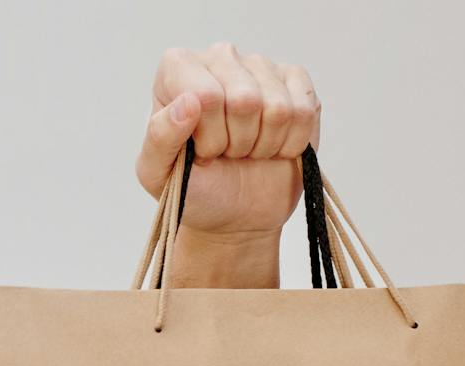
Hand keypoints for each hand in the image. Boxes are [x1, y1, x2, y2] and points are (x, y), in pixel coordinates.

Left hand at [135, 43, 320, 285]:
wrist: (232, 209)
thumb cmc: (191, 185)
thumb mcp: (159, 173)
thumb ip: (161, 137)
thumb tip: (188, 102)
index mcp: (178, 68)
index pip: (205, 96)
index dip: (208, 136)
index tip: (199, 151)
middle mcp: (220, 56)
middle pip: (245, 100)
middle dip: (236, 142)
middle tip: (225, 152)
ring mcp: (261, 65)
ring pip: (278, 108)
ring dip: (263, 144)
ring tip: (246, 149)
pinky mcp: (296, 80)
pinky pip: (305, 111)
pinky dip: (290, 142)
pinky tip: (272, 144)